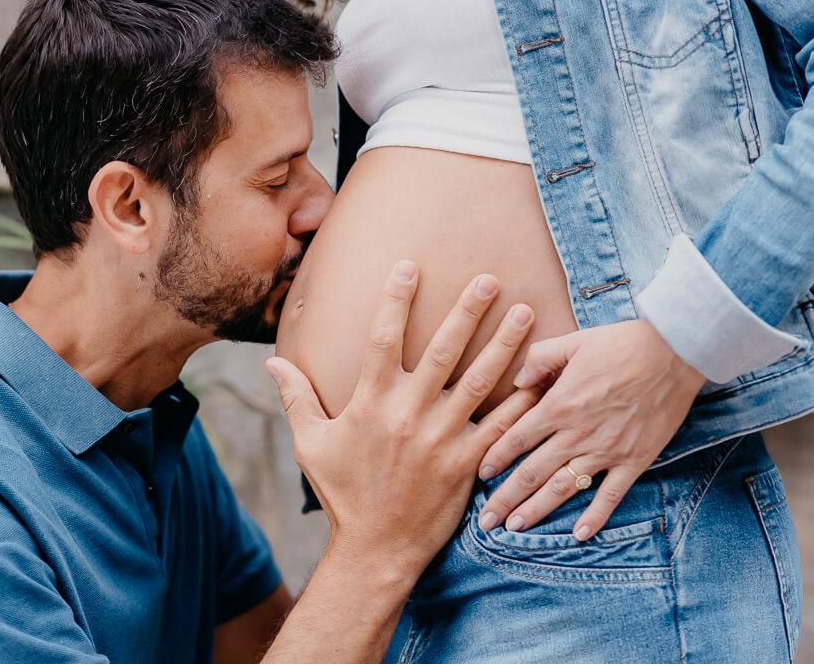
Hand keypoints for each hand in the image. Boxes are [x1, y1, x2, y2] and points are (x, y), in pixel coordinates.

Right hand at [266, 260, 538, 580]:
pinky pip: (501, 426)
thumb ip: (295, 398)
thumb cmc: (342, 493)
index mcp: (370, 403)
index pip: (383, 338)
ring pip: (480, 381)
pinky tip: (542, 375)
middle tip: (489, 278)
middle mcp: (408, 414)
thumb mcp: (310, 443)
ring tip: (526, 311)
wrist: (376, 549)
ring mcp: (442, 439)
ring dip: (505, 344)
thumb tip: (272, 363)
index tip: (409, 266)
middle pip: (444, 350)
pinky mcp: (467, 463)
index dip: (395, 300)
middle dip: (468, 311)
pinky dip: (524, 401)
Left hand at [476, 319, 705, 540]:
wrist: (674, 352)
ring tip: (515, 528)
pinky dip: (596, 517)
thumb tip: (517, 381)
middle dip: (505, 498)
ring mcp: (606, 450)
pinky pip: (611, 495)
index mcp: (558, 406)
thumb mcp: (570, 343)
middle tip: (485, 521)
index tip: (479, 475)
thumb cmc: (620, 344)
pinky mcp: (635, 459)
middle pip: (532, 473)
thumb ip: (538, 359)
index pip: (515, 440)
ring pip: (563, 489)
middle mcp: (577, 434)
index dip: (494, 459)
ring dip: (537, 510)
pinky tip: (580, 535)